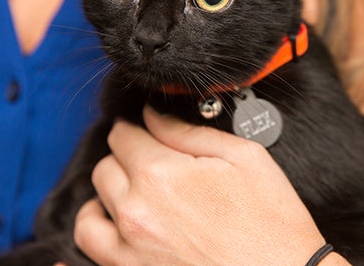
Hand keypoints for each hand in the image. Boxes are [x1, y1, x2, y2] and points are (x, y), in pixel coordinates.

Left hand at [73, 106, 343, 265]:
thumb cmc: (272, 223)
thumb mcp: (244, 158)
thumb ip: (189, 132)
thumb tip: (153, 115)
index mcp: (161, 173)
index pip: (122, 134)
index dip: (137, 128)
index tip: (148, 133)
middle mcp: (136, 210)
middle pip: (105, 166)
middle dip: (126, 159)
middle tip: (154, 165)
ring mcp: (129, 249)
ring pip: (91, 206)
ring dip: (109, 194)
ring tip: (134, 193)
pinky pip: (91, 245)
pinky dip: (97, 229)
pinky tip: (119, 224)